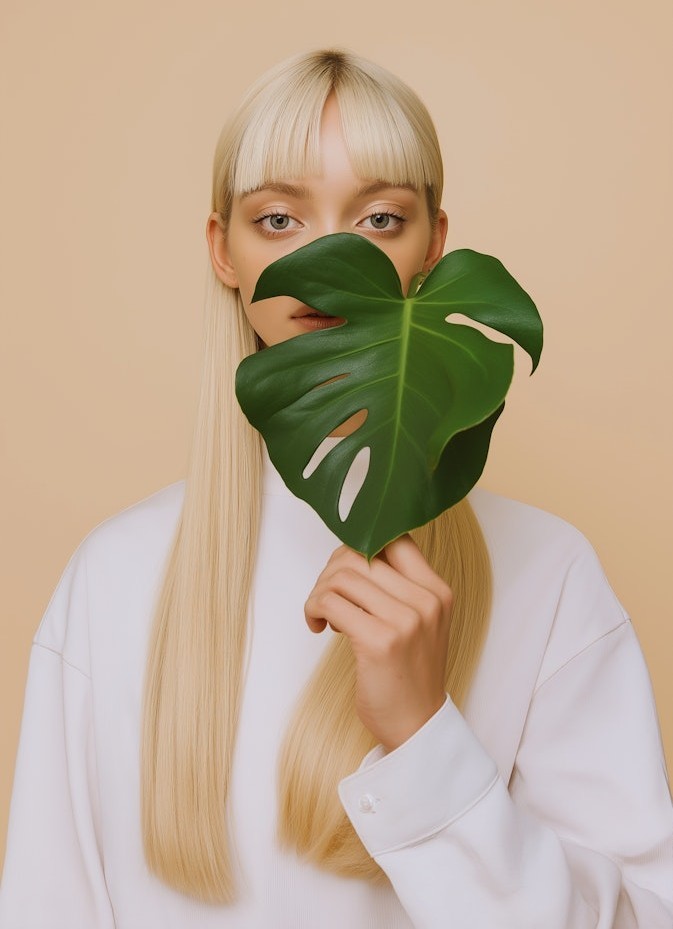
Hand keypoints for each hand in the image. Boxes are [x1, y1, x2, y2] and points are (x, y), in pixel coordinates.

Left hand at [304, 535, 453, 751]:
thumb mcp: (418, 621)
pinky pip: (330, 602)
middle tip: (326, 596)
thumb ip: (395, 587)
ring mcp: (405, 620)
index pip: (394, 537)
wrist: (417, 726)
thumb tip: (349, 554)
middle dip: (331, 571)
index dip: (360, 544)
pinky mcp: (379, 641)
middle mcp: (425, 600)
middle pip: (361, 553)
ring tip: (323, 614)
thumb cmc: (408, 673)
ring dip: (319, 592)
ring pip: (342, 575)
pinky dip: (314, 609)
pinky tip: (318, 626)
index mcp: (436, 590)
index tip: (344, 569)